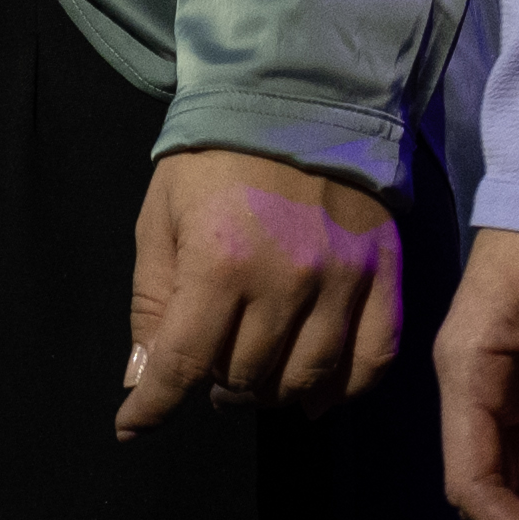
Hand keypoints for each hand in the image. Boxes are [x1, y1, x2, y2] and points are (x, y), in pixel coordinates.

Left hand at [120, 149, 410, 435]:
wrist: (300, 94)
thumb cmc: (215, 159)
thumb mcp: (160, 219)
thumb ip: (151, 304)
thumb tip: (142, 384)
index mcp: (219, 263)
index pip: (182, 366)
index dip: (151, 408)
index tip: (134, 425)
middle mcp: (285, 279)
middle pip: (243, 378)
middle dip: (213, 385)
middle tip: (209, 364)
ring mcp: (342, 279)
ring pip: (304, 380)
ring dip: (270, 391)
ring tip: (255, 375)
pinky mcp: (384, 273)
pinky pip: (374, 358)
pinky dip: (345, 390)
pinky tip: (317, 395)